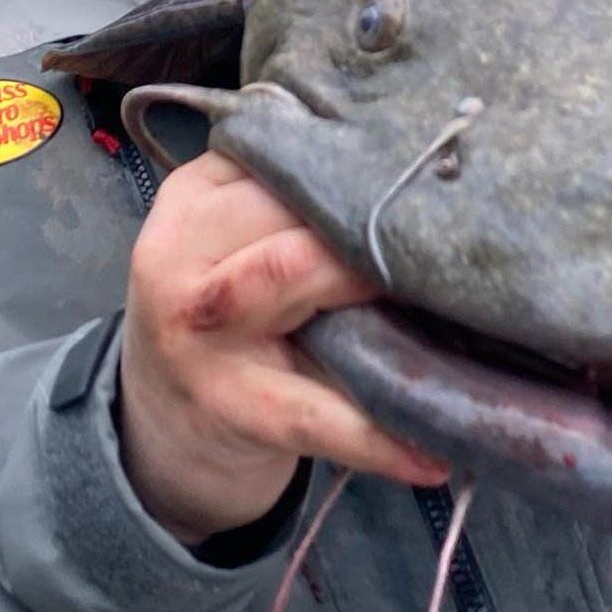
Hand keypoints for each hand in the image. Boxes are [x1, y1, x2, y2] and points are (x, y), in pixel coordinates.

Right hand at [118, 150, 447, 543]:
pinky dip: (379, 436)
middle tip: (451, 228)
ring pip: (291, 272)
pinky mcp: (231, 408)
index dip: (359, 163)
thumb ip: (296, 192)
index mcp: (192, 199)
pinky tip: (435, 455)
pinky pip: (314, 415)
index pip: (281, 156)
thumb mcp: (234, 234)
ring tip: (445, 296)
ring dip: (372, 279)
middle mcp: (180, 257)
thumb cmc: (227, 307)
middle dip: (371, 219)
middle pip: (288, 206)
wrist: (159, 420)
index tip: (431, 168)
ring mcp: (200, 337)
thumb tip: (420, 161)